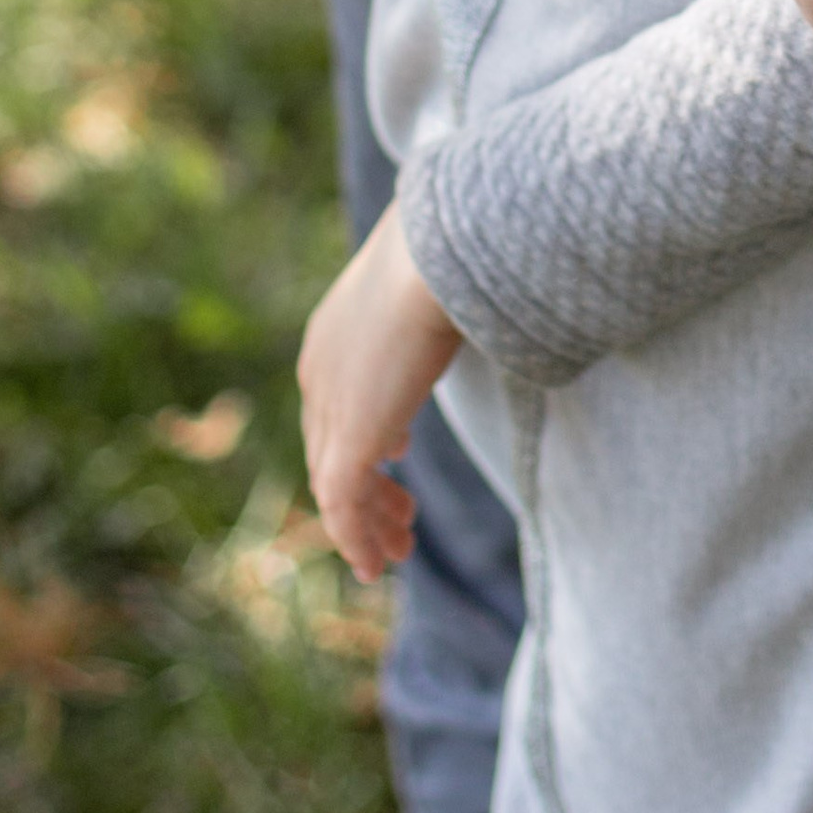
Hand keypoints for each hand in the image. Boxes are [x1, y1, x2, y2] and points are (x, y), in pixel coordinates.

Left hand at [296, 206, 462, 581]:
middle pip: (329, 445)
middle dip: (363, 485)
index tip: (399, 451)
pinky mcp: (350, 440)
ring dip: (365, 521)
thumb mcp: (442, 283)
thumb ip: (446, 310)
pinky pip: (343, 505)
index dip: (365, 432)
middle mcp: (319, 372)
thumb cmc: (458, 250)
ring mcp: (330, 407)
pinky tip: (378, 562)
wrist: (440, 253)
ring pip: (335, 482)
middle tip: (399, 516)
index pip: (337, 400)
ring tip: (395, 551)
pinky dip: (356, 538)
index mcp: (333, 333)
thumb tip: (493, 298)